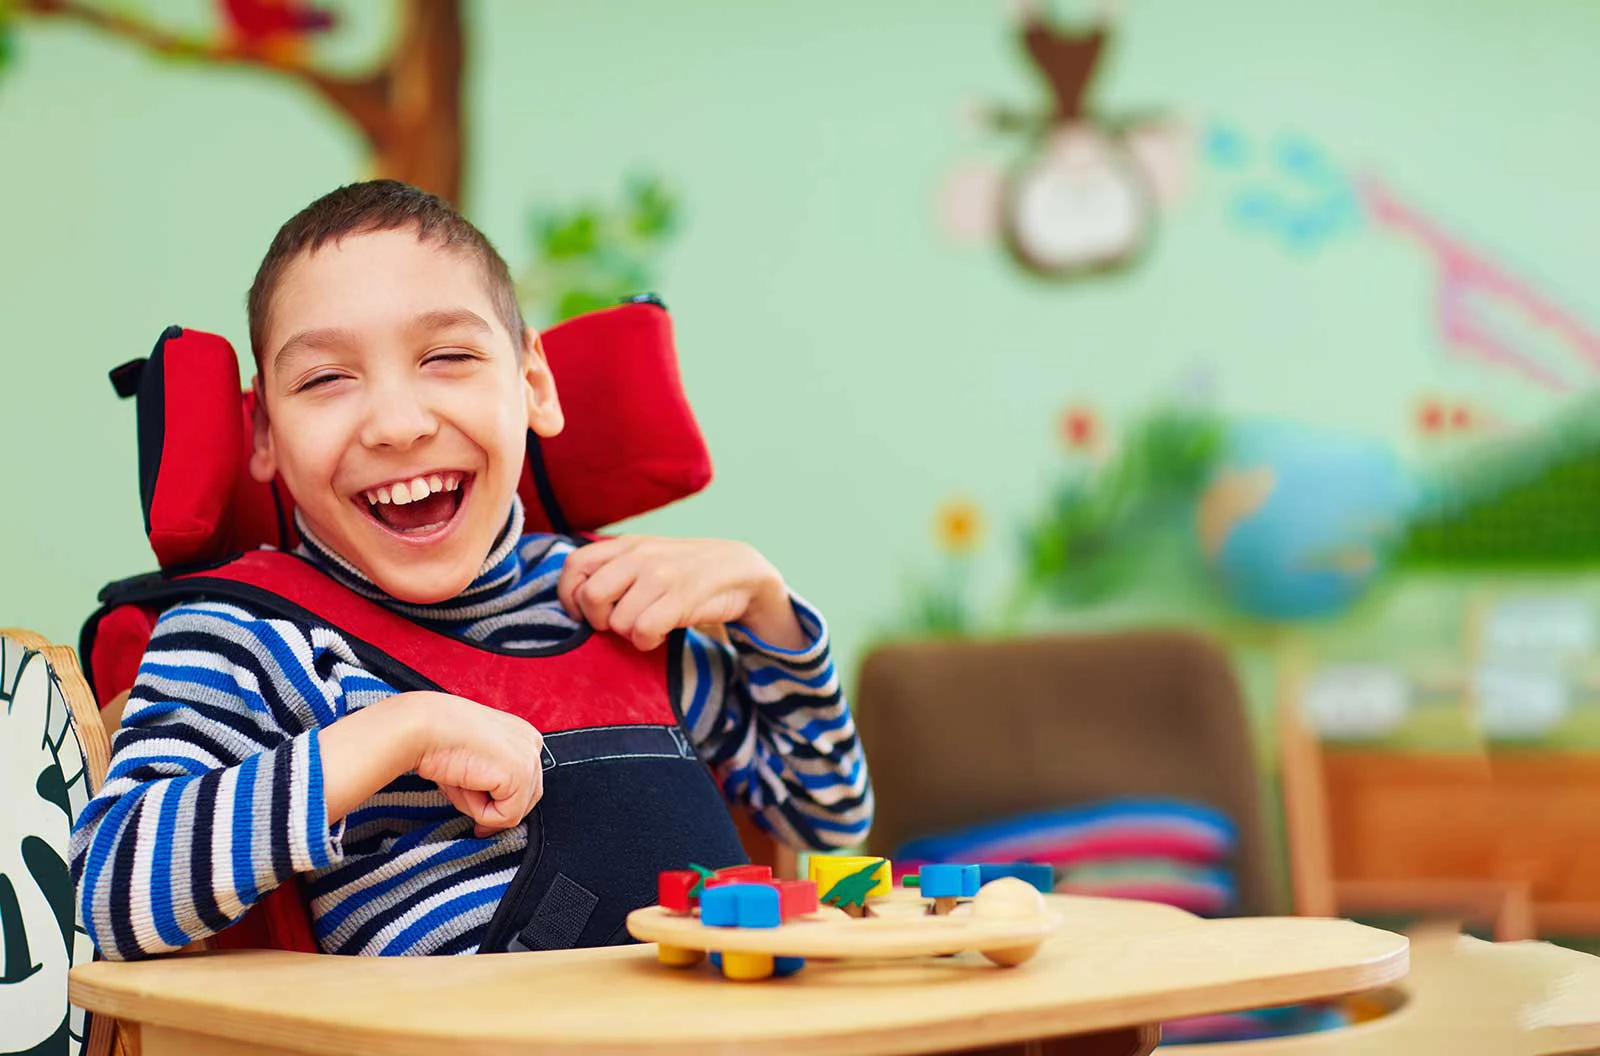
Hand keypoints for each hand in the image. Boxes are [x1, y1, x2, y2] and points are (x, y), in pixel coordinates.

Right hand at [401, 692, 545, 837]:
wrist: (423, 727)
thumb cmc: (438, 740)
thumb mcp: (474, 759)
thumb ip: (491, 780)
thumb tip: (494, 815)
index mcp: (521, 734)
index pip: (525, 782)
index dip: (499, 800)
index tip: (476, 803)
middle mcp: (532, 743)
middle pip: (525, 799)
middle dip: (492, 806)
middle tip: (462, 791)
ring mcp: (529, 759)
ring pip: (514, 811)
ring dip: (481, 807)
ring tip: (460, 781)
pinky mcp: (521, 775)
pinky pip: (506, 817)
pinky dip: (480, 812)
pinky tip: (464, 784)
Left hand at [558, 536, 807, 651]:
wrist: (740, 571)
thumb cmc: (685, 571)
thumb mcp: (647, 558)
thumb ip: (613, 568)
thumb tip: (576, 599)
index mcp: (626, 544)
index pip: (574, 565)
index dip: (569, 596)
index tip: (583, 615)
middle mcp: (639, 556)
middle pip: (591, 597)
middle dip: (599, 621)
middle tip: (618, 624)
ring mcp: (661, 575)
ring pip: (618, 622)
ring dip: (631, 634)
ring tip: (650, 625)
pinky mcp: (681, 597)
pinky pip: (643, 632)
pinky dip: (648, 641)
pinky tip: (661, 634)